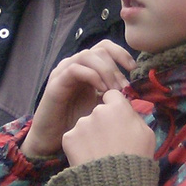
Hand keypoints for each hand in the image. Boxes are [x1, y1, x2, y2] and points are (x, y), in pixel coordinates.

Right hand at [22, 41, 134, 158]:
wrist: (52, 137)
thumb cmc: (76, 121)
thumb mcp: (100, 105)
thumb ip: (113, 95)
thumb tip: (132, 91)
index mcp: (86, 67)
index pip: (104, 47)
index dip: (121, 53)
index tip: (133, 68)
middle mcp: (74, 64)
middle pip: (99, 50)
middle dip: (115, 66)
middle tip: (124, 87)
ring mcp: (63, 71)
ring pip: (87, 55)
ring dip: (105, 70)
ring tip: (114, 89)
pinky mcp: (56, 82)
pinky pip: (74, 69)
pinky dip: (91, 76)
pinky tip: (101, 91)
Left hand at [61, 89, 156, 165]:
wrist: (115, 185)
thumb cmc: (137, 159)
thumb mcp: (147, 135)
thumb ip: (134, 117)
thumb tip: (127, 110)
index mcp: (117, 107)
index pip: (111, 96)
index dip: (114, 107)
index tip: (116, 120)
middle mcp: (97, 111)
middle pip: (98, 111)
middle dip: (102, 123)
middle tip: (109, 143)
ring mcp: (81, 124)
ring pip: (85, 126)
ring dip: (90, 136)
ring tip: (99, 154)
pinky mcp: (68, 138)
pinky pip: (74, 139)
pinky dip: (79, 147)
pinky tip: (88, 159)